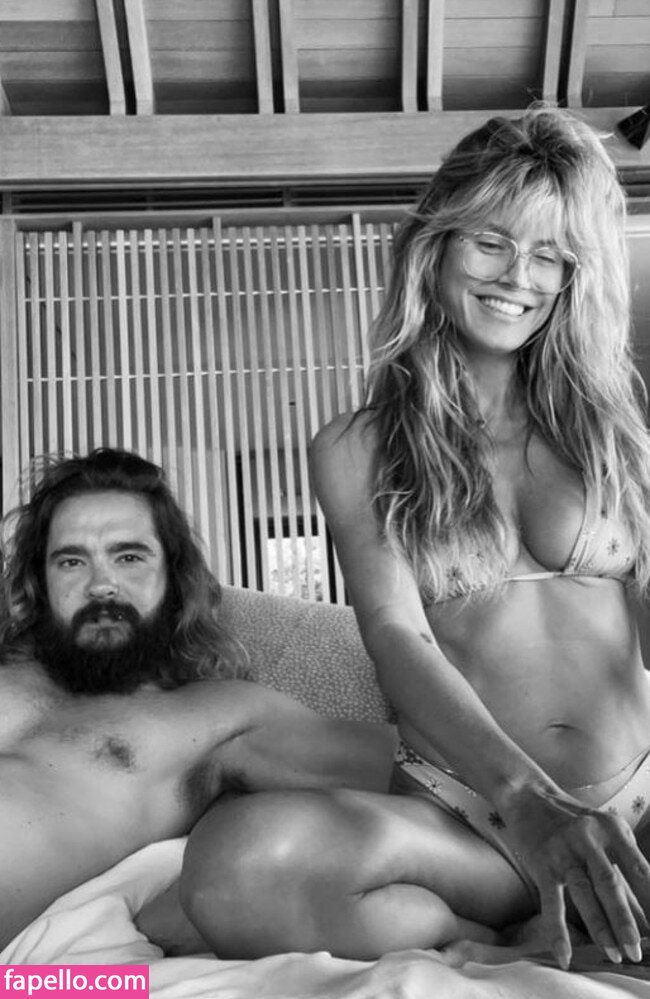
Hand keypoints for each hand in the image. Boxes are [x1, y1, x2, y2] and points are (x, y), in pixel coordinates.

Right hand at [501, 783, 649, 968]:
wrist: (529, 797)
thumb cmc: (574, 821)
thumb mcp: (603, 830)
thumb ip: (623, 862)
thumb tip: (644, 912)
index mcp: (610, 828)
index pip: (638, 869)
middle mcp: (588, 838)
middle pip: (610, 884)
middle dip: (626, 921)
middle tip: (637, 951)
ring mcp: (563, 852)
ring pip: (584, 893)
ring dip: (600, 928)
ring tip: (615, 955)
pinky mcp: (542, 865)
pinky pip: (551, 902)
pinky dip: (558, 931)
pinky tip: (565, 956)